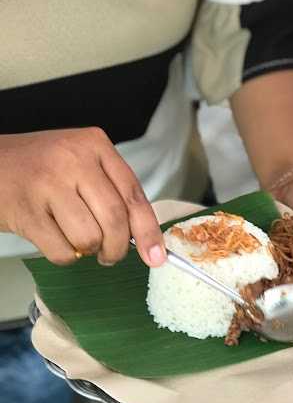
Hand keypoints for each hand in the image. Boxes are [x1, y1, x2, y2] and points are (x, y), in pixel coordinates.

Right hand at [0, 128, 166, 266]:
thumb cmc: (41, 168)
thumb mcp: (80, 162)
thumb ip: (112, 191)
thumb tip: (144, 238)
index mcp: (94, 145)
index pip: (133, 195)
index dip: (148, 231)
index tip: (157, 257)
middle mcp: (72, 160)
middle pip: (115, 220)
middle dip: (117, 248)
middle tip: (110, 255)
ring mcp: (47, 184)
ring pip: (89, 238)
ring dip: (88, 251)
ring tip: (76, 240)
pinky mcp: (26, 210)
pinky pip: (62, 251)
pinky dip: (64, 256)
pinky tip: (54, 238)